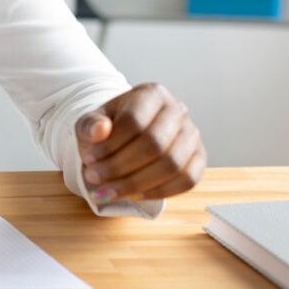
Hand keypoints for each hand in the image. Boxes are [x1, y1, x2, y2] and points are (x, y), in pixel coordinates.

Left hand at [75, 82, 205, 204]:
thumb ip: (90, 125)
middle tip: (95, 179)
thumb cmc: (110, 128)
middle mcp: (177, 109)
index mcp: (151, 93)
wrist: (128, 136)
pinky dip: (161, 191)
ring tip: (110, 191)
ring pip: (172, 164)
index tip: (88, 160)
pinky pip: (188, 179)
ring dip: (137, 183)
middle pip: (154, 144)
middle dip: (120, 167)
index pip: (133, 121)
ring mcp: (192, 134)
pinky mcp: (200, 157)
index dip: (110, 145)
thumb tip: (100, 129)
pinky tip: (136, 195)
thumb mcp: (92, 122)